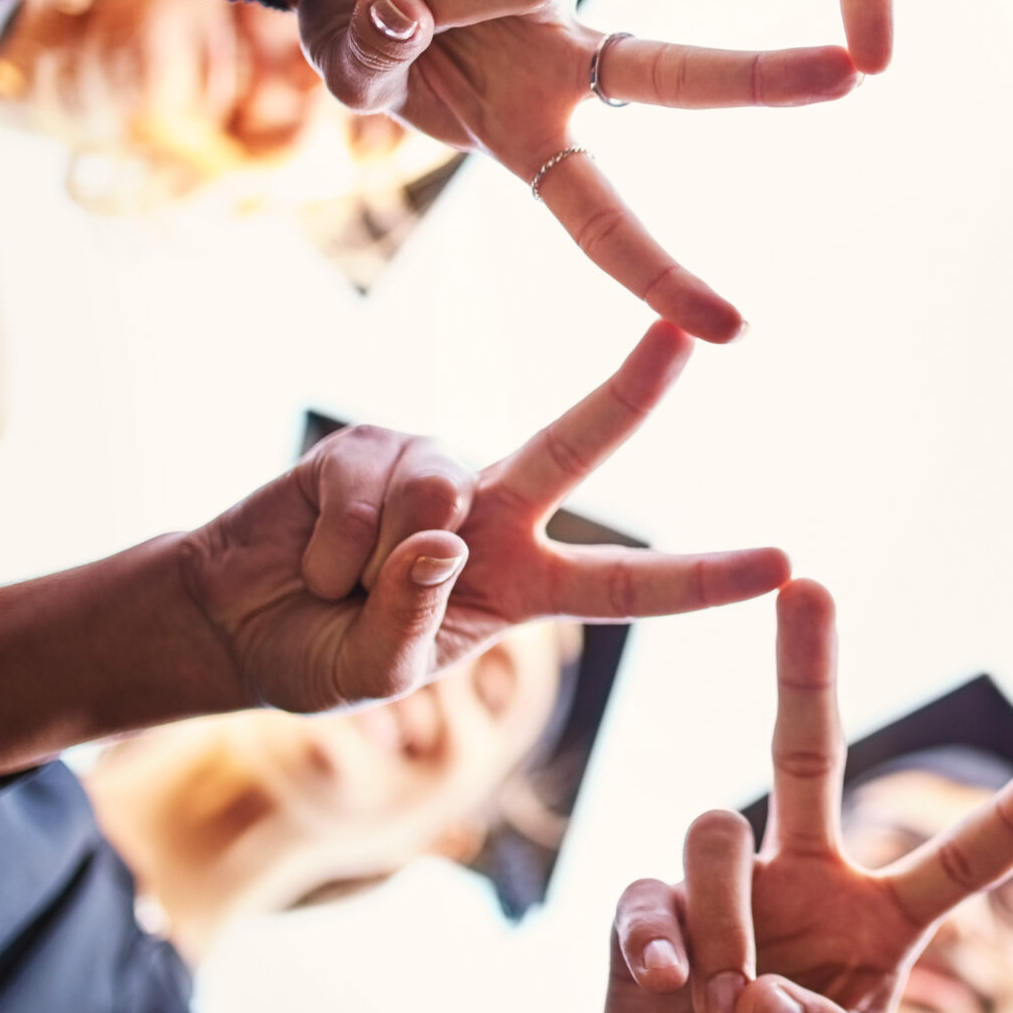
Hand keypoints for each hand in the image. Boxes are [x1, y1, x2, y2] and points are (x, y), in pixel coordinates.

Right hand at [179, 320, 789, 711]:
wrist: (228, 621)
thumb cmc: (321, 655)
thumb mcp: (376, 675)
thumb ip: (414, 622)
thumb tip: (442, 540)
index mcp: (528, 584)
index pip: (632, 586)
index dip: (705, 578)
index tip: (784, 564)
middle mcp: (496, 512)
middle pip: (579, 443)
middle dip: (634, 387)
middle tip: (688, 337)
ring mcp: (435, 468)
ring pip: (441, 495)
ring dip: (380, 563)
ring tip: (343, 588)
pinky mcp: (369, 442)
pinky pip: (369, 491)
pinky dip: (335, 546)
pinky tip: (314, 557)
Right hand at [180, 0, 859, 343]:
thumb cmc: (360, 44)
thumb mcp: (351, 78)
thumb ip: (373, 60)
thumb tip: (405, 11)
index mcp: (532, 136)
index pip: (606, 218)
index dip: (660, 273)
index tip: (732, 330)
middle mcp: (561, 67)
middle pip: (677, 75)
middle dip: (762, 76)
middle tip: (852, 76)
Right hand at [597, 580, 1012, 1012]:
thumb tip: (768, 1005)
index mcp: (883, 920)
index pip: (964, 858)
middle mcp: (808, 878)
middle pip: (808, 752)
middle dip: (806, 667)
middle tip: (808, 581)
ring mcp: (728, 887)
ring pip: (717, 832)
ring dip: (726, 923)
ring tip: (728, 1006)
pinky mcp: (652, 913)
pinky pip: (652, 898)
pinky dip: (661, 943)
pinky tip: (670, 988)